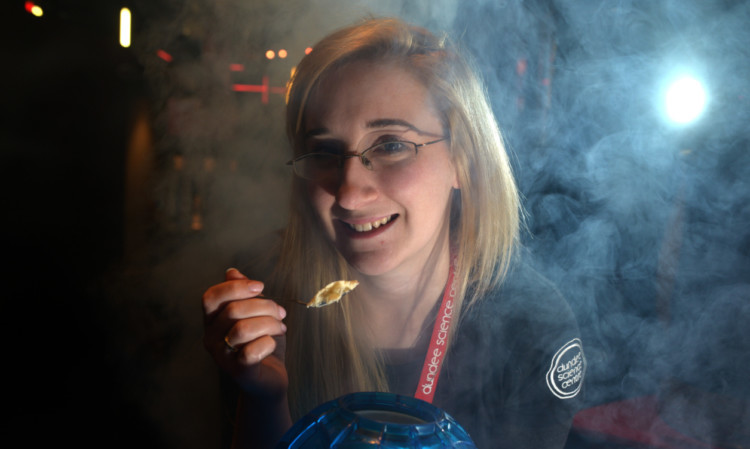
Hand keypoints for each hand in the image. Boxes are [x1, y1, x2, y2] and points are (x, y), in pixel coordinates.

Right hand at [202, 268, 287, 398]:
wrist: (270, 379)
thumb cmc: (261, 343)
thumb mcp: (255, 313)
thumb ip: (243, 294)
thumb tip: (231, 272)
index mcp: (212, 321)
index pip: (211, 297)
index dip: (236, 287)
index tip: (261, 287)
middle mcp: (211, 338)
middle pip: (232, 310)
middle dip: (264, 306)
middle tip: (281, 313)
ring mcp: (222, 357)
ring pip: (242, 329)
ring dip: (269, 324)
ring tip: (280, 328)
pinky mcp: (238, 373)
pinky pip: (251, 351)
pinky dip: (268, 343)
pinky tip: (273, 344)